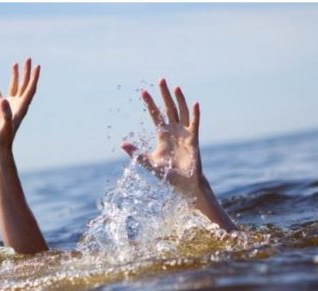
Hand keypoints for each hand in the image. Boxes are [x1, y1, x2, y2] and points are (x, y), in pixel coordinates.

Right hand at [0, 58, 39, 151]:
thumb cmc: (4, 138)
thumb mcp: (5, 125)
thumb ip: (5, 113)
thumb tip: (4, 101)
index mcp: (22, 107)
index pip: (30, 89)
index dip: (34, 78)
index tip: (37, 66)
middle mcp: (18, 104)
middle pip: (24, 85)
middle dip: (27, 72)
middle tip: (28, 59)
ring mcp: (9, 106)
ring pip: (13, 87)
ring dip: (15, 76)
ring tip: (15, 63)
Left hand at [121, 79, 202, 196]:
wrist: (184, 183)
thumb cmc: (167, 174)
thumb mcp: (149, 162)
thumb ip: (137, 153)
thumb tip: (122, 144)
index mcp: (162, 134)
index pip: (155, 115)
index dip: (150, 103)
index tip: (143, 92)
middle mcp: (173, 131)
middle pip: (169, 108)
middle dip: (164, 94)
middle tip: (161, 80)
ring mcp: (184, 134)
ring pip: (181, 112)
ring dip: (179, 100)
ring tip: (176, 87)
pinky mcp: (193, 139)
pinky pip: (194, 124)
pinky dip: (195, 114)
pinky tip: (195, 104)